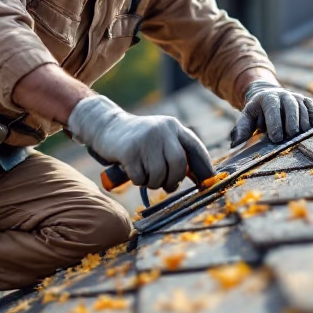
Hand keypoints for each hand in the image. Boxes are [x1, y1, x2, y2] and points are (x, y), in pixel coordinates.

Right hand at [68, 95, 214, 190]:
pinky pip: (141, 178)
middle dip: (173, 181)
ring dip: (153, 182)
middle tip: (166, 185)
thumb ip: (178, 154)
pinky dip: (138, 180)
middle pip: (179, 165)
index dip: (204, 169)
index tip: (206, 185)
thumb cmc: (138, 140)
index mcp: (174, 127)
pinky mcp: (129, 151)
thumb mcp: (160, 139)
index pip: (196, 149)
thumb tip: (202, 179)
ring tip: (145, 175)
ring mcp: (146, 139)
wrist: (106, 126)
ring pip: (159, 175)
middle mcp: (163, 130)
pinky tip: (132, 171)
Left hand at [231, 80, 312, 146]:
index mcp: (268, 98)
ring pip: (306, 108)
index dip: (275, 122)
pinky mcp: (310, 102)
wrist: (269, 96)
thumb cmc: (258, 112)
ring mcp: (299, 98)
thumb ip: (241, 129)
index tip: (276, 138)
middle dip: (293, 121)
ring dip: (307, 122)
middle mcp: (285, 95)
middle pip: (292, 106)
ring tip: (305, 134)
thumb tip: (234, 144)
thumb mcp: (247, 117)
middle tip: (292, 136)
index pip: (273, 108)